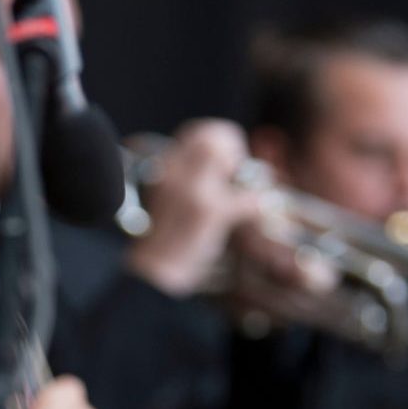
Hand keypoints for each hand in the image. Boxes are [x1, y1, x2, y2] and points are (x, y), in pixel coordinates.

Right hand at [122, 119, 263, 298]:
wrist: (151, 276)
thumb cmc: (163, 243)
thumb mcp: (170, 201)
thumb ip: (191, 179)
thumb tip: (232, 171)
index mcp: (162, 168)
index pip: (197, 132)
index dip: (220, 140)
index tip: (228, 163)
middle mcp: (173, 171)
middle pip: (212, 135)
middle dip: (234, 147)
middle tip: (238, 172)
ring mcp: (191, 190)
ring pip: (228, 156)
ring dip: (245, 173)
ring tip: (246, 192)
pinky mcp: (208, 212)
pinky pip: (247, 197)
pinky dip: (256, 207)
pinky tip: (252, 217)